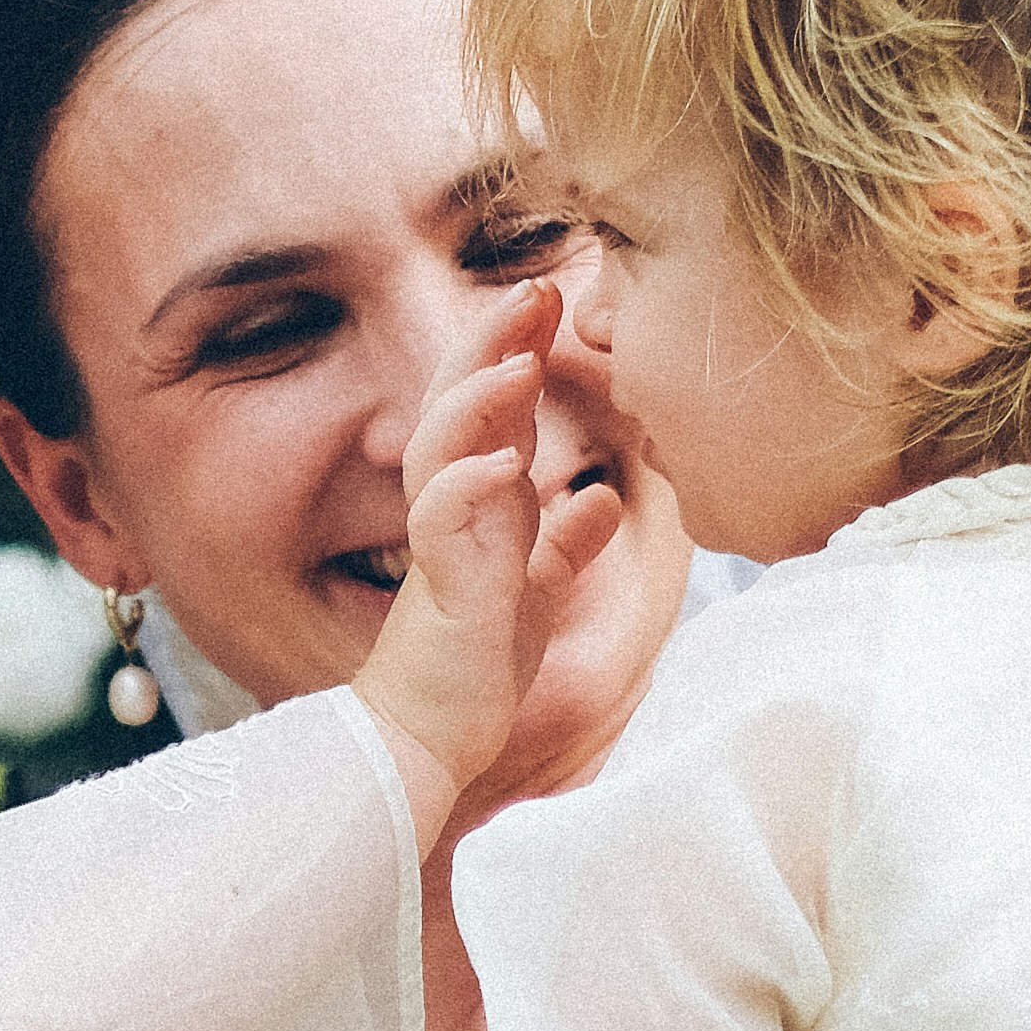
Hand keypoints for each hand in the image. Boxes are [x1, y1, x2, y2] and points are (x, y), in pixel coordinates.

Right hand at [351, 282, 559, 829]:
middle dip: (493, 339)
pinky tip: (503, 461)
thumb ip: (564, 544)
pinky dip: (469, 487)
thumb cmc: (473, 669)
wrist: (426, 742)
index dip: (519, 345)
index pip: (493, 402)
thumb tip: (604, 501)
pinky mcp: (438, 591)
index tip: (557, 297)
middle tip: (538, 287)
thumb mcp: (535, 593)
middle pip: (458, 399)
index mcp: (479, 500)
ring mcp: (442, 545)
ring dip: (478, 399)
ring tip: (521, 360)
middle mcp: (454, 508)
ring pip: (441, 446)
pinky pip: (442, 524)